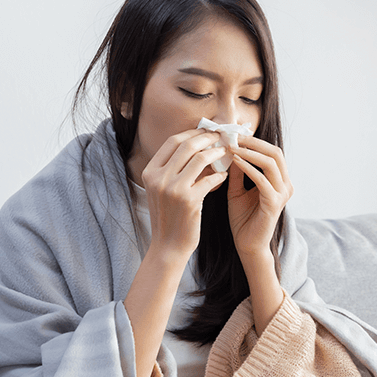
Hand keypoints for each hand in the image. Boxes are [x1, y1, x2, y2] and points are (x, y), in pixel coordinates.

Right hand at [141, 129, 228, 260]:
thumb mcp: (162, 190)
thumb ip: (173, 168)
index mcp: (150, 172)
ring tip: (226, 152)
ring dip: (216, 153)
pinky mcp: (189, 201)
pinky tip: (224, 175)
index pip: (172, 142)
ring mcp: (173, 189)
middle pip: (187, 145)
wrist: (167, 246)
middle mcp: (159, 178)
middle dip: (206, 137)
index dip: (191, 132)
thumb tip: (198, 145)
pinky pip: (209, 179)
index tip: (206, 130)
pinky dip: (219, 175)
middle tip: (220, 136)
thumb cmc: (169, 217)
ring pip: (200, 158)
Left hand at [227, 136, 293, 261]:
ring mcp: (282, 194)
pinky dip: (248, 168)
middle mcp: (285, 185)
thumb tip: (230, 149)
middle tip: (233, 136)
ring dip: (250, 152)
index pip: (270, 152)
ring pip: (271, 163)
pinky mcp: (275, 203)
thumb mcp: (237, 189)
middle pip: (275, 152)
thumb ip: (237, 171)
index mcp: (279, 180)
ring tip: (231, 146)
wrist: (247, 245)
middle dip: (253, 142)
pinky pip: (263, 180)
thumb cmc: (243, 219)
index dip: (253, 141)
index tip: (233, 134)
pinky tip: (234, 161)